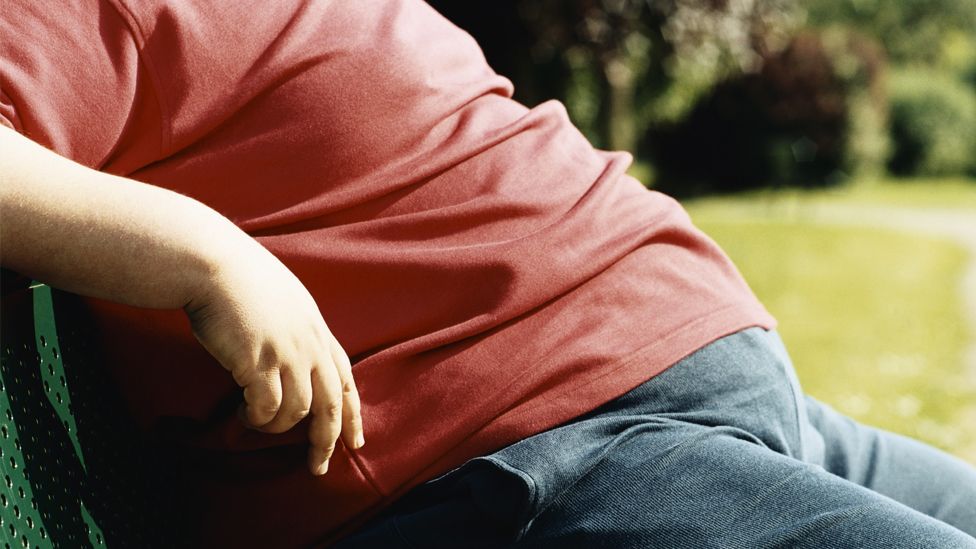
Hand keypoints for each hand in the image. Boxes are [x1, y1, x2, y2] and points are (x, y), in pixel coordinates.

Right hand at [184, 240, 363, 474]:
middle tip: (319, 466)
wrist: (213, 263)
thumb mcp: (285, 300)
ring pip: (297, 412)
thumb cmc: (240, 278)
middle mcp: (310, 344)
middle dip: (327, 440)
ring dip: (276, 428)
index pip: (346, 379)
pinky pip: (267, 408)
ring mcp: (287, 354)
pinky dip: (257, 419)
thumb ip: (297, 330)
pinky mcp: (259, 363)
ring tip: (257, 423)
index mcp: (318, 329)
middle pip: (331, 404)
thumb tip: (294, 359)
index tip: (355, 442)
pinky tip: (243, 415)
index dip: (353, 413)